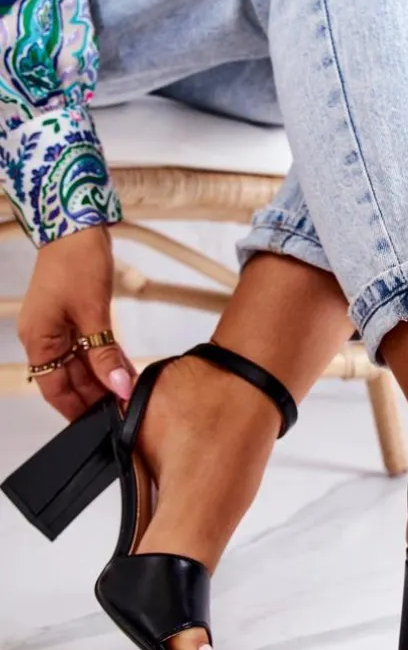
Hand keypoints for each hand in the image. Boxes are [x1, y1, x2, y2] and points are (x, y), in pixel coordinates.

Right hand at [18, 225, 135, 420]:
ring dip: (102, 378)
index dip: (77, 409)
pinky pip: (87, 347)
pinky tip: (124, 371)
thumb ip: (104, 354)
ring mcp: (57, 327)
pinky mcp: (73, 317)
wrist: (76, 226)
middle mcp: (43, 338)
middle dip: (95, 395)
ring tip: (128, 393)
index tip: (101, 423)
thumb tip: (117, 387)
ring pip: (80, 365)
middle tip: (124, 409)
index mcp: (38, 340)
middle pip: (68, 379)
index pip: (54, 389)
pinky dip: (104, 358)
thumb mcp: (92, 313)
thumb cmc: (76, 263)